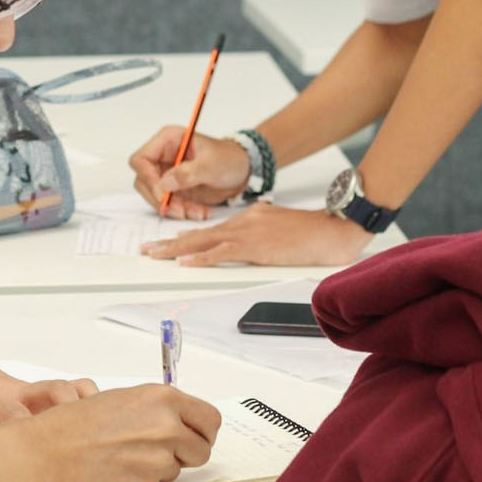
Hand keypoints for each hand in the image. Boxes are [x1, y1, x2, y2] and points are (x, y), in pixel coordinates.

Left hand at [0, 340, 98, 434]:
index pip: (17, 412)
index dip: (31, 430)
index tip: (45, 452)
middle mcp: (21, 390)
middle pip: (56, 391)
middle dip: (73, 410)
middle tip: (87, 435)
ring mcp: (36, 392)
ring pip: (72, 389)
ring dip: (90, 403)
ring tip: (106, 428)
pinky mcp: (44, 396)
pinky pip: (75, 392)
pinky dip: (92, 401)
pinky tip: (103, 421)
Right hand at [11, 385, 220, 481]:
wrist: (48, 450)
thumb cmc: (76, 423)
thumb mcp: (123, 399)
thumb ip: (158, 408)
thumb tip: (180, 420)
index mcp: (162, 398)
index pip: (210, 418)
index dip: (204, 430)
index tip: (197, 435)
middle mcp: (166, 425)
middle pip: (203, 448)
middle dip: (189, 452)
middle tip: (168, 450)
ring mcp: (158, 456)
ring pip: (179, 468)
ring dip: (162, 465)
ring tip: (130, 455)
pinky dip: (144, 479)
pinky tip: (121, 467)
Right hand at [128, 126, 250, 218]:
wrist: (243, 172)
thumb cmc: (229, 159)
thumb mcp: (211, 164)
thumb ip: (187, 173)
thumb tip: (164, 183)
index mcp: (167, 141)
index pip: (141, 159)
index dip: (147, 178)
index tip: (162, 194)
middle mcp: (162, 156)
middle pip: (144, 181)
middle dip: (160, 198)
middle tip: (179, 210)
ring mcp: (166, 174)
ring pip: (155, 196)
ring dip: (172, 208)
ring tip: (195, 212)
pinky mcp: (173, 189)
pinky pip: (168, 204)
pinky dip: (181, 212)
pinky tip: (198, 212)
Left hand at [141, 203, 370, 265]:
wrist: (333, 228)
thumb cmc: (313, 231)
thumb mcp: (282, 223)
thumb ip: (264, 224)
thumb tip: (256, 230)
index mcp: (249, 218)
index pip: (211, 229)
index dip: (188, 236)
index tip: (168, 242)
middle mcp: (243, 222)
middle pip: (200, 233)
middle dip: (170, 243)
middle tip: (148, 250)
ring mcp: (248, 233)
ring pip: (204, 241)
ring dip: (176, 250)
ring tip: (155, 255)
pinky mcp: (257, 247)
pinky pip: (223, 253)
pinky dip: (203, 257)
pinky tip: (187, 262)